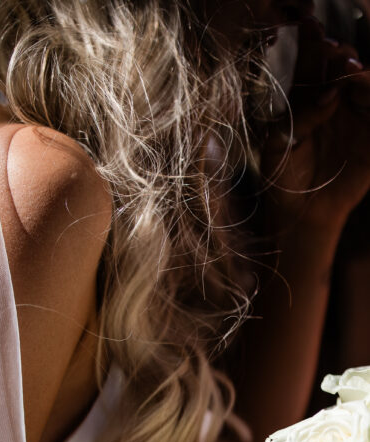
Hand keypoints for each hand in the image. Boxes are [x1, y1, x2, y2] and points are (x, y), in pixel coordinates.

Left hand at [262, 17, 369, 233]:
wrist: (301, 212)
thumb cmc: (283, 178)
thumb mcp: (280, 144)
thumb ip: (300, 114)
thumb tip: (328, 93)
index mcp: (307, 97)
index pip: (314, 61)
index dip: (314, 41)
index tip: (311, 28)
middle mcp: (334, 99)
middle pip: (344, 63)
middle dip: (339, 54)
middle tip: (333, 56)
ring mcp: (357, 114)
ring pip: (366, 80)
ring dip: (359, 73)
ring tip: (349, 73)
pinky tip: (363, 86)